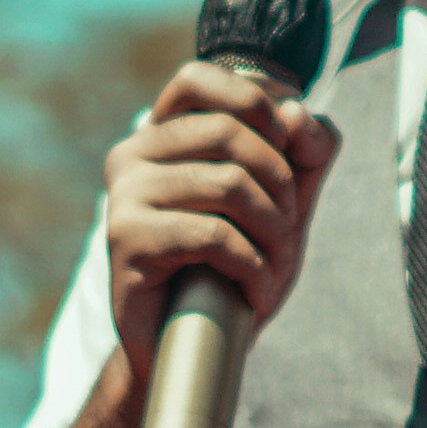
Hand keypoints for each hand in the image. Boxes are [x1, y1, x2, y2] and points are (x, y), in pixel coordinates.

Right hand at [99, 62, 339, 365]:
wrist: (185, 349)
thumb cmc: (231, 272)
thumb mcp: (282, 204)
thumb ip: (303, 153)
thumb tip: (300, 115)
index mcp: (158, 136)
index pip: (199, 78)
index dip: (257, 104)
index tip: (285, 154)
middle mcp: (130, 155)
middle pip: (231, 132)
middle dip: (281, 185)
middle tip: (286, 232)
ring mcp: (122, 196)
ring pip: (230, 184)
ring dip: (274, 235)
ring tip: (274, 270)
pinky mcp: (126, 241)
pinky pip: (214, 236)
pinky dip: (254, 268)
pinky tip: (254, 294)